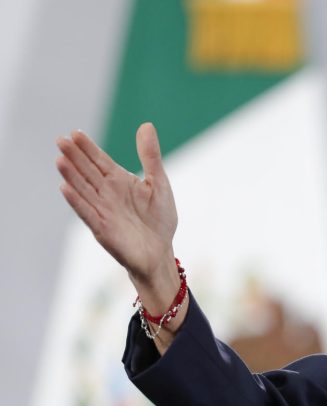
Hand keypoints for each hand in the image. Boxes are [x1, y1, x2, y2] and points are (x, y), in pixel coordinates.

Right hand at [56, 123, 179, 308]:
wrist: (160, 252)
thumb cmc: (159, 219)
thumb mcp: (159, 183)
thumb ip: (150, 156)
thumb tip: (146, 125)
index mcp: (120, 181)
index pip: (100, 160)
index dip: (88, 148)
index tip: (75, 133)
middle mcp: (107, 193)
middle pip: (88, 171)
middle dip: (75, 156)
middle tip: (61, 140)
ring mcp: (102, 210)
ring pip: (83, 189)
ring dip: (71, 176)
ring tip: (60, 159)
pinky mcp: (102, 228)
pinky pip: (87, 212)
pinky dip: (77, 201)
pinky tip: (65, 188)